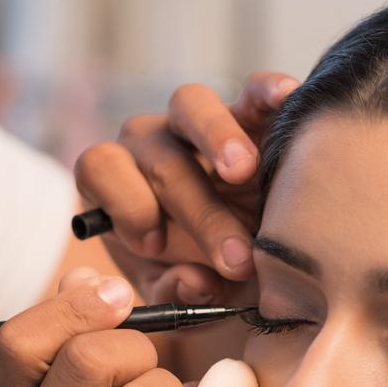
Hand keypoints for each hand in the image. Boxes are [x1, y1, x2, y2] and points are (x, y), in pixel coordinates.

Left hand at [74, 70, 298, 305]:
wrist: (251, 262)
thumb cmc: (204, 275)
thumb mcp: (183, 296)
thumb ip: (177, 294)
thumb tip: (192, 283)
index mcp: (121, 183)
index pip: (100, 168)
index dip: (124, 204)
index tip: (157, 246)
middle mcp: (152, 144)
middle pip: (159, 157)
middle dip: (200, 212)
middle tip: (238, 259)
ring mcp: (199, 123)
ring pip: (190, 103)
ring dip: (216, 136)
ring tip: (243, 171)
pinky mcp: (251, 112)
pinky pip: (254, 90)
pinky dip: (268, 91)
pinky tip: (287, 98)